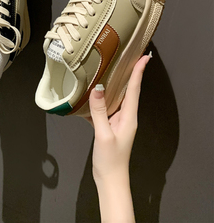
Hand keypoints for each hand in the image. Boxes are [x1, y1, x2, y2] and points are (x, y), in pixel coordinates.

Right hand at [88, 54, 150, 184]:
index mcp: (129, 116)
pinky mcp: (108, 125)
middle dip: (130, 73)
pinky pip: (104, 107)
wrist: (110, 179)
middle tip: (128, 56)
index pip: (134, 89)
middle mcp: (125, 116)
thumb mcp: (104, 134)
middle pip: (128, 90)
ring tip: (110, 69)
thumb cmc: (110, 158)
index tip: (144, 57)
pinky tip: (90, 93)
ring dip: (114, 84)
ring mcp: (117, 121)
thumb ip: (100, 111)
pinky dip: (99, 99)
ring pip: (115, 98)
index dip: (139, 72)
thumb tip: (97, 88)